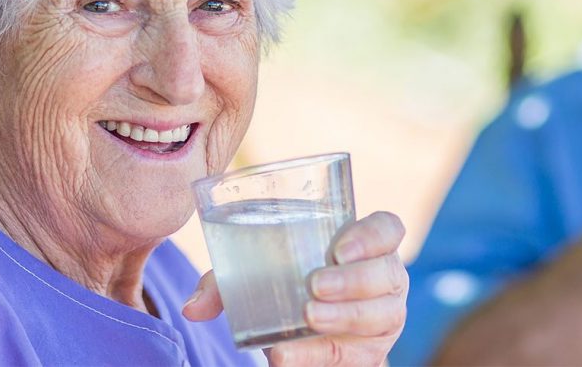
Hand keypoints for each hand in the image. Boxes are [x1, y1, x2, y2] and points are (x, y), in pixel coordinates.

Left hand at [183, 211, 407, 366]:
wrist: (301, 334)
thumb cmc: (283, 285)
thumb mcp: (254, 274)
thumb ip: (225, 283)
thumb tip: (192, 308)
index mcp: (366, 244)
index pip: (389, 228)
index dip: (372, 235)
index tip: (337, 248)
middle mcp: (384, 278)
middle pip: (389, 273)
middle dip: (354, 280)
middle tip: (315, 285)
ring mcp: (384, 316)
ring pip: (383, 314)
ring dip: (346, 315)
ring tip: (310, 316)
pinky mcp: (371, 352)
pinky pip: (356, 355)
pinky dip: (321, 355)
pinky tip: (289, 355)